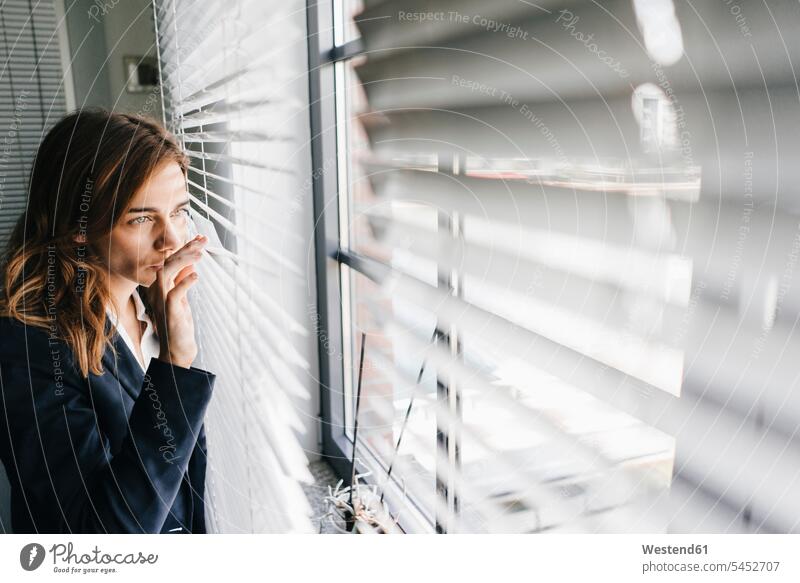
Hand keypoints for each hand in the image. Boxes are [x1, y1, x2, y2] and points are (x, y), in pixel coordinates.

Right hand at [148, 234, 205, 368]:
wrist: (177, 350)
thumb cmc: (179, 325)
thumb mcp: (182, 299)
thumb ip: (183, 282)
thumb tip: (191, 265)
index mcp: (160, 286)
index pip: (171, 261)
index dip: (184, 248)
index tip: (199, 238)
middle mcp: (157, 291)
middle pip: (168, 262)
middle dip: (186, 248)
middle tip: (203, 239)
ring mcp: (161, 301)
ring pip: (167, 272)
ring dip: (184, 260)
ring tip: (200, 253)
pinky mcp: (169, 311)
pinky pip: (174, 293)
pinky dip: (185, 283)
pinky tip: (196, 276)